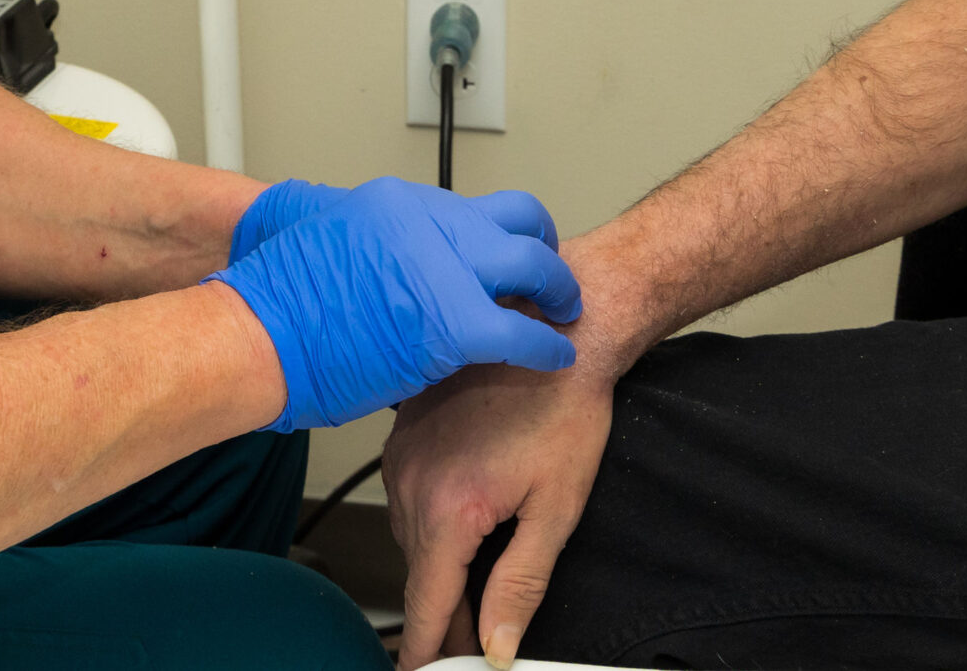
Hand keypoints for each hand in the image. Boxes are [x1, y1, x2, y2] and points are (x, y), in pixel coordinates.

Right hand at [208, 177, 581, 432]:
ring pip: (534, 265)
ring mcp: (445, 266)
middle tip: (554, 280)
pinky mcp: (454, 322)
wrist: (255, 335)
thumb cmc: (270, 301)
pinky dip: (547, 346)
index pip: (473, 210)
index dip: (499, 238)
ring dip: (557, 292)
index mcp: (397, 202)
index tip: (510, 261)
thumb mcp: (306, 226)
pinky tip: (555, 358)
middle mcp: (429, 220)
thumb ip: (349, 230)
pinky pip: (525, 332)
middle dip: (544, 250)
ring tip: (564, 315)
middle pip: (519, 220)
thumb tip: (361, 246)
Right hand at [385, 228, 637, 669]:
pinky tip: (466, 518)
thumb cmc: (565, 406)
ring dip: (439, 566)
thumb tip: (498, 642)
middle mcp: (411, 483)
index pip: (426, 608)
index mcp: (448, 510)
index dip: (428, 653)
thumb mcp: (556, 508)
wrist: (558, 328)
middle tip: (476, 643)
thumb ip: (521, 582)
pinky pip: (408, 498)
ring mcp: (401, 454)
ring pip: (412, 539)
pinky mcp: (402, 432)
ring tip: (477, 585)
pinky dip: (431, 521)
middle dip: (446, 613)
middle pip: (419, 576)